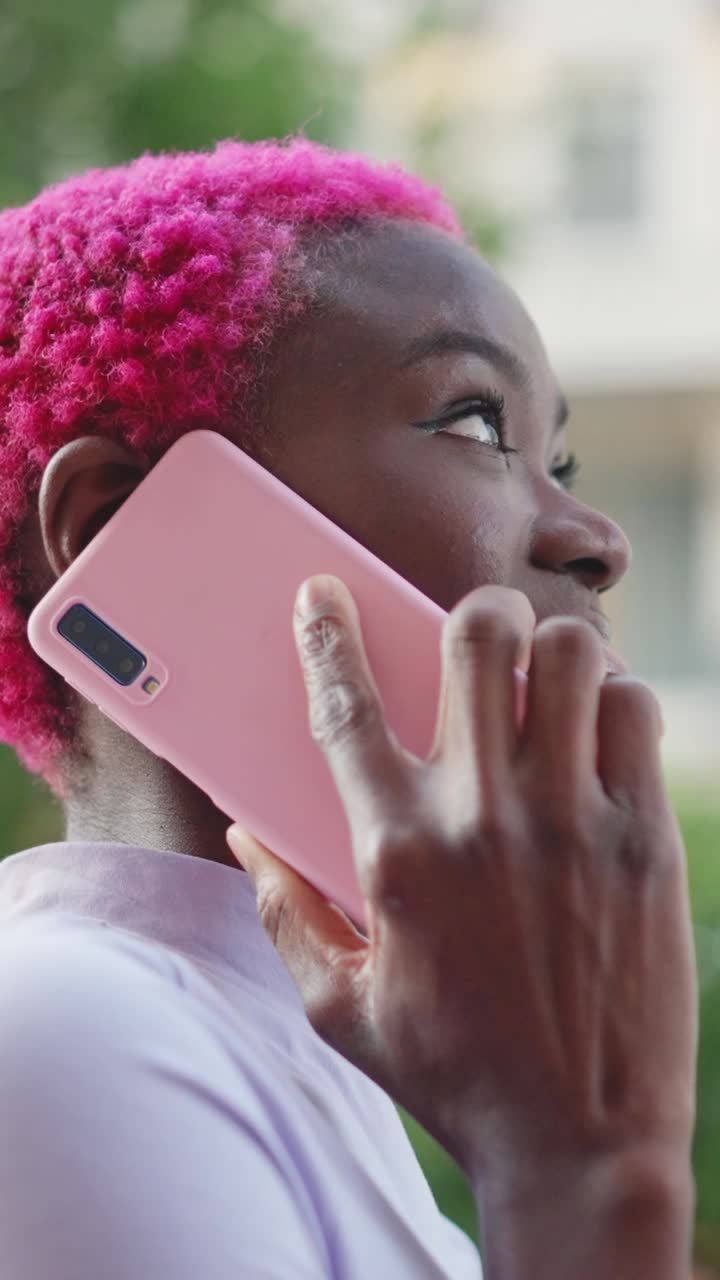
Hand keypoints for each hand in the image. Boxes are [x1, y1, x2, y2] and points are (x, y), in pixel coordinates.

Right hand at [227, 575, 695, 1247]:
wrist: (578, 1139)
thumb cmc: (452, 1072)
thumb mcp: (338, 1008)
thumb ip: (283, 911)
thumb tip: (242, 836)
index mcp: (395, 852)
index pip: (346, 707)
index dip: (326, 633)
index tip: (322, 592)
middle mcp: (481, 816)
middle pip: (476, 637)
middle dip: (471, 614)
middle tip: (476, 642)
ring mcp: (571, 820)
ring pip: (569, 654)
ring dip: (552, 651)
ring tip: (545, 688)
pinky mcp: (645, 837)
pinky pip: (635, 712)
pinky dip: (615, 701)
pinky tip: (597, 736)